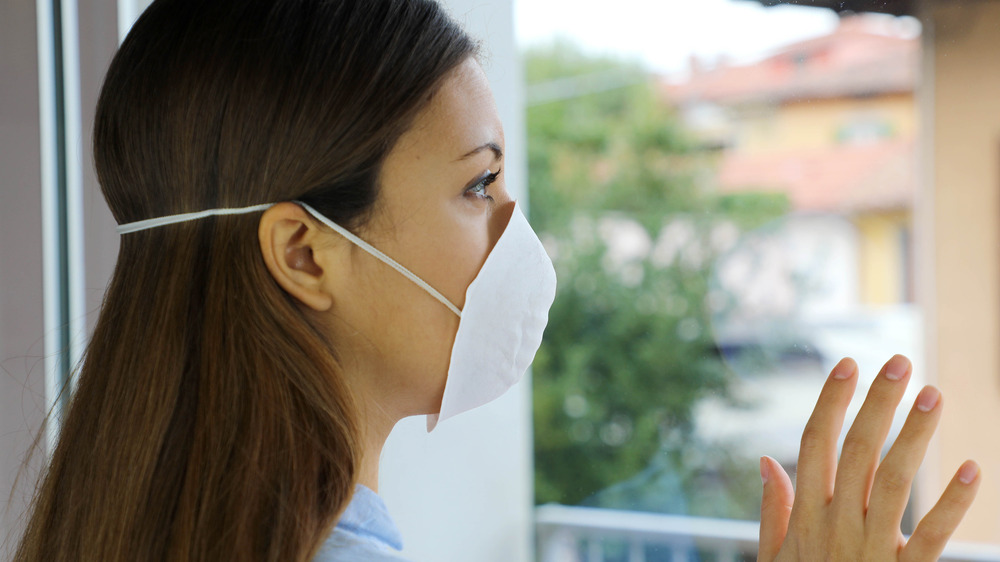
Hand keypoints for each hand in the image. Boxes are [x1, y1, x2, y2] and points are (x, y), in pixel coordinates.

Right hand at [758, 355, 979, 560]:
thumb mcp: (773, 557)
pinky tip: (972, 469)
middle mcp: (836, 526)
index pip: (815, 444)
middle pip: (857, 452)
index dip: (830, 402)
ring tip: (933, 395)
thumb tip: (766, 459)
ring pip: (892, 483)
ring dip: (914, 436)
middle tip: (901, 362)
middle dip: (878, 404)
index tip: (847, 364)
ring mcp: (871, 551)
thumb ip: (774, 509)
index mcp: (806, 516)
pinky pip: (932, 538)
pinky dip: (952, 504)